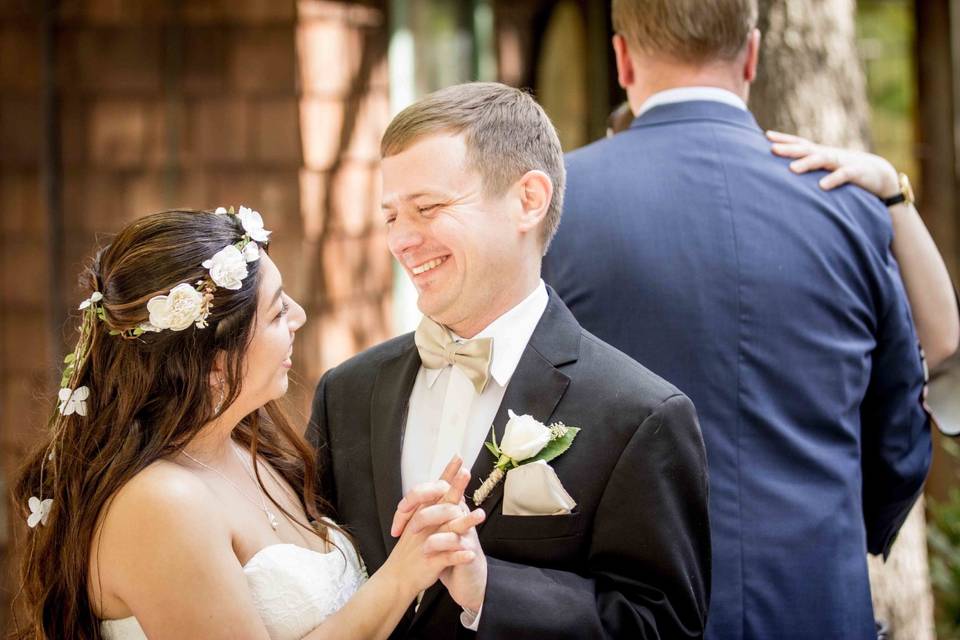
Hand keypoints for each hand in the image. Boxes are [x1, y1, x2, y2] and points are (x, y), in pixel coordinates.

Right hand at [391, 456, 488, 612]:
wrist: (397, 577)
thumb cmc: (410, 550)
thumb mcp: (416, 525)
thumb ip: (430, 508)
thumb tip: (443, 490)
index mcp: (423, 515)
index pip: (436, 490)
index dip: (447, 474)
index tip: (459, 457)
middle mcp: (425, 525)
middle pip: (442, 503)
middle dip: (455, 488)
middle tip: (466, 472)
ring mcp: (428, 543)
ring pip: (448, 530)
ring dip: (465, 522)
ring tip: (481, 515)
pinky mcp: (431, 562)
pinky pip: (447, 558)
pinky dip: (458, 556)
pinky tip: (471, 554)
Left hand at [766, 130, 899, 197]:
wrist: (880, 175)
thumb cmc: (846, 171)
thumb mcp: (826, 166)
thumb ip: (809, 165)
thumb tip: (785, 170)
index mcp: (820, 153)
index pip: (800, 143)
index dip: (784, 139)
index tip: (766, 135)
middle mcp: (829, 154)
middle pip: (806, 149)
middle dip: (789, 149)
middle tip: (772, 149)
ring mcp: (842, 162)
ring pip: (823, 160)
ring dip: (807, 163)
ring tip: (791, 169)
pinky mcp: (856, 173)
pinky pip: (843, 175)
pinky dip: (832, 179)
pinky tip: (821, 186)